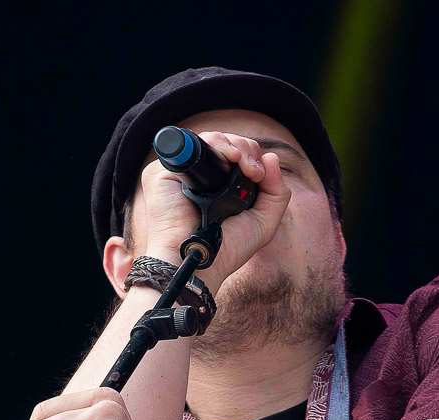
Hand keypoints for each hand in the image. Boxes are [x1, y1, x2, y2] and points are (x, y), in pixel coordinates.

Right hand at [139, 132, 290, 293]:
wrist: (202, 261)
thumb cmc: (228, 248)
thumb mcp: (263, 221)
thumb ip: (276, 192)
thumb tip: (272, 157)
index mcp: (219, 186)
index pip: (237, 155)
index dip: (252, 157)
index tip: (260, 175)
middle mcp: (200, 177)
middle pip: (226, 143)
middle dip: (247, 150)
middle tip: (254, 171)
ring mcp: (181, 173)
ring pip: (210, 139)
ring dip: (234, 146)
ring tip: (244, 165)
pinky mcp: (162, 172)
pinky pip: (188, 145)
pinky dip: (214, 145)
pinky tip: (228, 158)